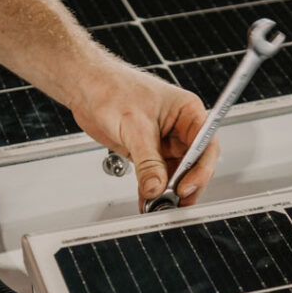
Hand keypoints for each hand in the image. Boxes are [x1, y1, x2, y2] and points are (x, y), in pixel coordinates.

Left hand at [70, 60, 218, 208]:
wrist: (86, 87)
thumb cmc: (112, 88)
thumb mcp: (134, 126)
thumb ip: (147, 160)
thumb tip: (156, 187)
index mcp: (188, 112)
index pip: (206, 146)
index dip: (200, 170)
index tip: (185, 187)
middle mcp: (181, 129)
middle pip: (194, 165)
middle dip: (184, 186)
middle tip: (171, 202)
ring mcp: (165, 143)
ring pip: (176, 175)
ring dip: (167, 192)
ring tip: (157, 206)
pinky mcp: (149, 153)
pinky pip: (156, 177)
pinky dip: (151, 191)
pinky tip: (146, 202)